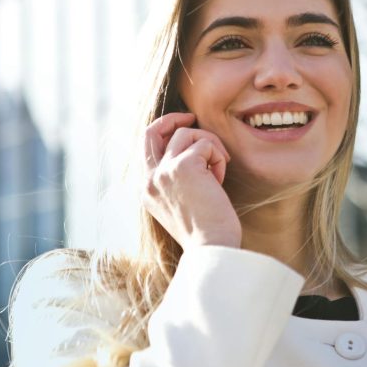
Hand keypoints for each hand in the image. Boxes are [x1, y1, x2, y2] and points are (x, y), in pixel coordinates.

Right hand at [142, 112, 241, 249]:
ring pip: (187, 134)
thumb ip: (176, 180)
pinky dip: (218, 157)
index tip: (183, 128)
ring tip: (218, 171)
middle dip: (173, 119)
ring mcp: (164, 172)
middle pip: (152, 131)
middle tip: (192, 117)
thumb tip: (192, 153)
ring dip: (210, 146)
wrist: (212, 249)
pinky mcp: (183, 166)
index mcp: (147, 190)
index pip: (146, 148)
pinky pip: (206, 144)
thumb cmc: (206, 232)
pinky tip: (220, 180)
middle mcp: (150, 179)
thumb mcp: (181, 204)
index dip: (164, 132)